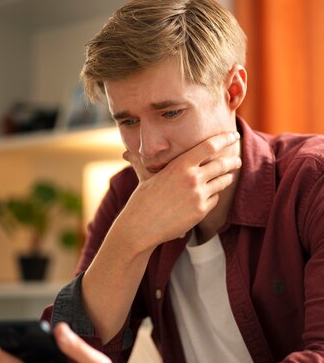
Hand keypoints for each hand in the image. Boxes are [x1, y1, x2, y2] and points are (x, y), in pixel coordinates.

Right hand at [120, 131, 240, 250]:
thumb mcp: (144, 177)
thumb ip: (142, 162)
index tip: (233, 135)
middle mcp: (192, 178)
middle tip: (236, 160)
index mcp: (180, 165)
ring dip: (227, 178)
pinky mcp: (201, 211)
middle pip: (222, 164)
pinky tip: (207, 197)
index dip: (224, 139)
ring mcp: (198, 195)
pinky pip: (214, 200)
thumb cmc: (141, 200)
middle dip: (232, 161)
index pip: (209, 146)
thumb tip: (125, 154)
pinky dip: (212, 197)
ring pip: (222, 182)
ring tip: (228, 176)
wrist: (141, 227)